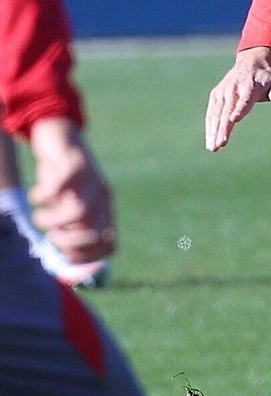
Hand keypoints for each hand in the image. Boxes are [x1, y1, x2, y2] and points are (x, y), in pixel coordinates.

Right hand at [27, 118, 114, 261]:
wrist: (59, 137)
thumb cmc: (59, 180)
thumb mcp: (66, 207)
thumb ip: (68, 230)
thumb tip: (63, 258)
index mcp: (105, 210)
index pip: (110, 245)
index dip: (86, 256)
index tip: (63, 254)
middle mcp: (104, 197)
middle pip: (93, 233)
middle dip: (66, 242)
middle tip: (50, 234)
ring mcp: (92, 180)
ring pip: (78, 212)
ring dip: (51, 221)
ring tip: (39, 214)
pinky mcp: (75, 162)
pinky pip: (59, 187)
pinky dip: (42, 197)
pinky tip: (35, 196)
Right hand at [205, 46, 270, 151]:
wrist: (251, 62)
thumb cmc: (266, 78)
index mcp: (250, 86)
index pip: (244, 100)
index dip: (239, 109)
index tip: (233, 120)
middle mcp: (233, 89)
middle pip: (226, 111)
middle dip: (222, 128)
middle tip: (220, 145)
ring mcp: (222, 92)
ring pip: (216, 114)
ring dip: (213, 131)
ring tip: (213, 148)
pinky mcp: (215, 95)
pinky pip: (211, 113)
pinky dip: (210, 126)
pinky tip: (210, 140)